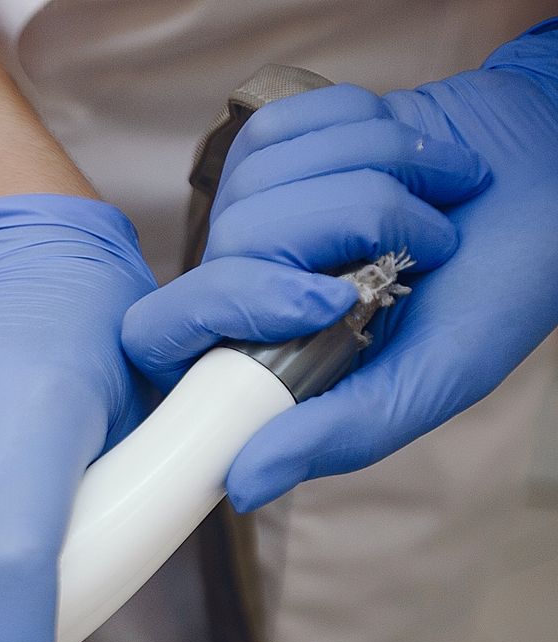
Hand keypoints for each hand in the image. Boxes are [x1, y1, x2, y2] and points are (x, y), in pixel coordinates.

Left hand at [124, 20, 557, 512]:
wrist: (551, 177)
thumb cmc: (501, 286)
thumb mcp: (438, 374)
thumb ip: (341, 431)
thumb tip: (239, 484)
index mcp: (256, 353)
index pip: (155, 335)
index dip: (230, 307)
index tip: (327, 302)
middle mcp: (240, 282)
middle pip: (232, 243)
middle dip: (351, 227)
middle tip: (422, 249)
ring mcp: (251, 206)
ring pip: (260, 179)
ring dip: (376, 179)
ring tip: (430, 209)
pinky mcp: (275, 143)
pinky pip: (283, 125)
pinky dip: (365, 132)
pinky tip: (408, 161)